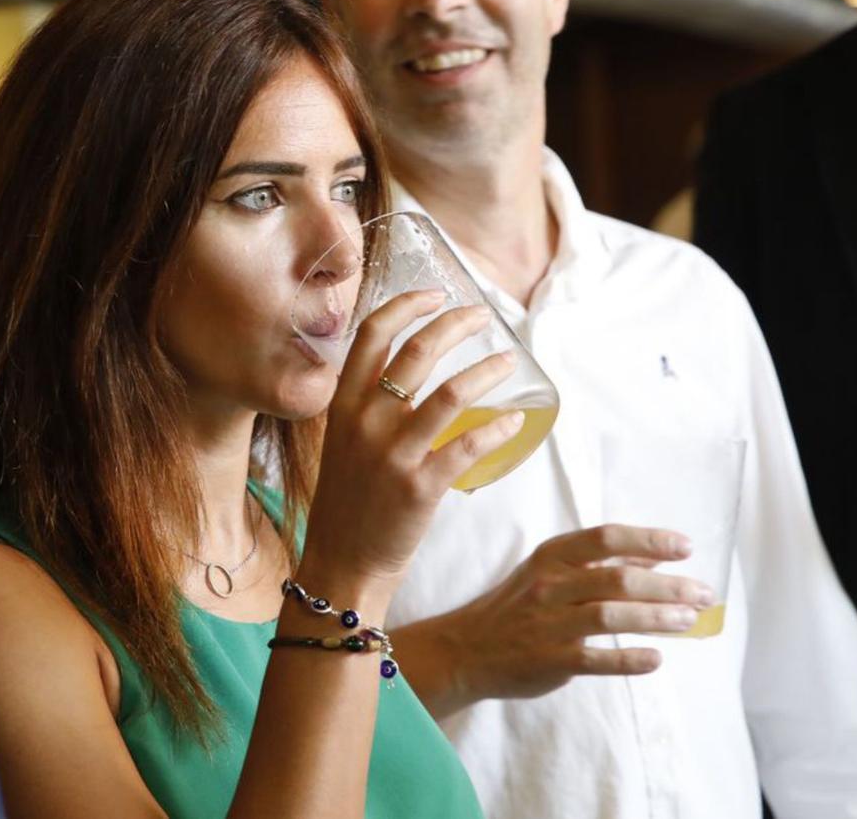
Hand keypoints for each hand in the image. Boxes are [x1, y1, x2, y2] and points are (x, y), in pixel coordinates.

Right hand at [300, 291, 521, 604]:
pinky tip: (515, 420)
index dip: (405, 304)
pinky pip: (468, 446)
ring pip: (449, 394)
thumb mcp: (343, 441)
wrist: (342, 563)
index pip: (371, 334)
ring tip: (509, 361)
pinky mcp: (420, 488)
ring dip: (486, 371)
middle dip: (455, 324)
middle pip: (415, 351)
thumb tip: (405, 370)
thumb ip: (367, 405)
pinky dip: (497, 428)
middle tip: (482, 316)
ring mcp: (392, 454)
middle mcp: (364, 421)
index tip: (435, 292)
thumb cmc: (348, 500)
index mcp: (343, 404)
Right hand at [414, 524, 715, 708]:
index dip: (647, 540)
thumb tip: (655, 558)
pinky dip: (629, 659)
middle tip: (703, 593)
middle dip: (667, 585)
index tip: (685, 546)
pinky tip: (656, 659)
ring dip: (656, 618)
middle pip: (616, 579)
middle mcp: (550, 584)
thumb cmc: (518, 605)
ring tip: (689, 621)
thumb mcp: (551, 572)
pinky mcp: (550, 660)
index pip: (605, 538)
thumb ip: (601, 564)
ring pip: (610, 616)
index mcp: (552, 556)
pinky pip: (596, 659)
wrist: (467, 648)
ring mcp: (549, 623)